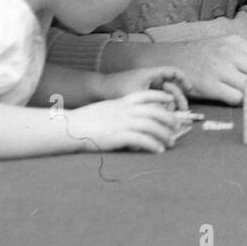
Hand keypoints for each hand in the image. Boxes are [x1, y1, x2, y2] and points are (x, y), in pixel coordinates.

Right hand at [65, 92, 182, 152]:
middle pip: (154, 111)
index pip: (146, 95)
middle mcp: (125, 110)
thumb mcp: (105, 109)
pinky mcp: (119, 136)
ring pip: (151, 126)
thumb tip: (129, 118)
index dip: (160, 96)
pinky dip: (153, 145)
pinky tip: (159, 150)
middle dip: (168, 119)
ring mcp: (122, 122)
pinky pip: (142, 140)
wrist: (69, 127)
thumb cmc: (84, 120)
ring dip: (164, 135)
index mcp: (122, 102)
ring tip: (170, 143)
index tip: (170, 99)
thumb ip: (119, 110)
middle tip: (176, 127)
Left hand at [100, 65, 189, 110]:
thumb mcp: (137, 97)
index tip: (190, 90)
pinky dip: (160, 110)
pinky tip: (160, 119)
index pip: (174, 72)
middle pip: (172, 88)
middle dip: (179, 99)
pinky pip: (156, 103)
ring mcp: (147, 89)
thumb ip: (154, 106)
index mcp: (152, 74)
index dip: (184, 80)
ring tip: (170, 118)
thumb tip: (167, 116)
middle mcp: (152, 80)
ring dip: (170, 106)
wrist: (98, 91)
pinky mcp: (142, 99)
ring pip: (165, 98)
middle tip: (184, 111)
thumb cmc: (117, 88)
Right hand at [147, 36, 246, 104]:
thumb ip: (244, 56)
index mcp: (235, 42)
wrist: (167, 60)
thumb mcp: (223, 46)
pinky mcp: (209, 85)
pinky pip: (236, 97)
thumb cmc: (200, 57)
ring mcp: (219, 69)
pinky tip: (232, 100)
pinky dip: (239, 102)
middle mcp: (229, 53)